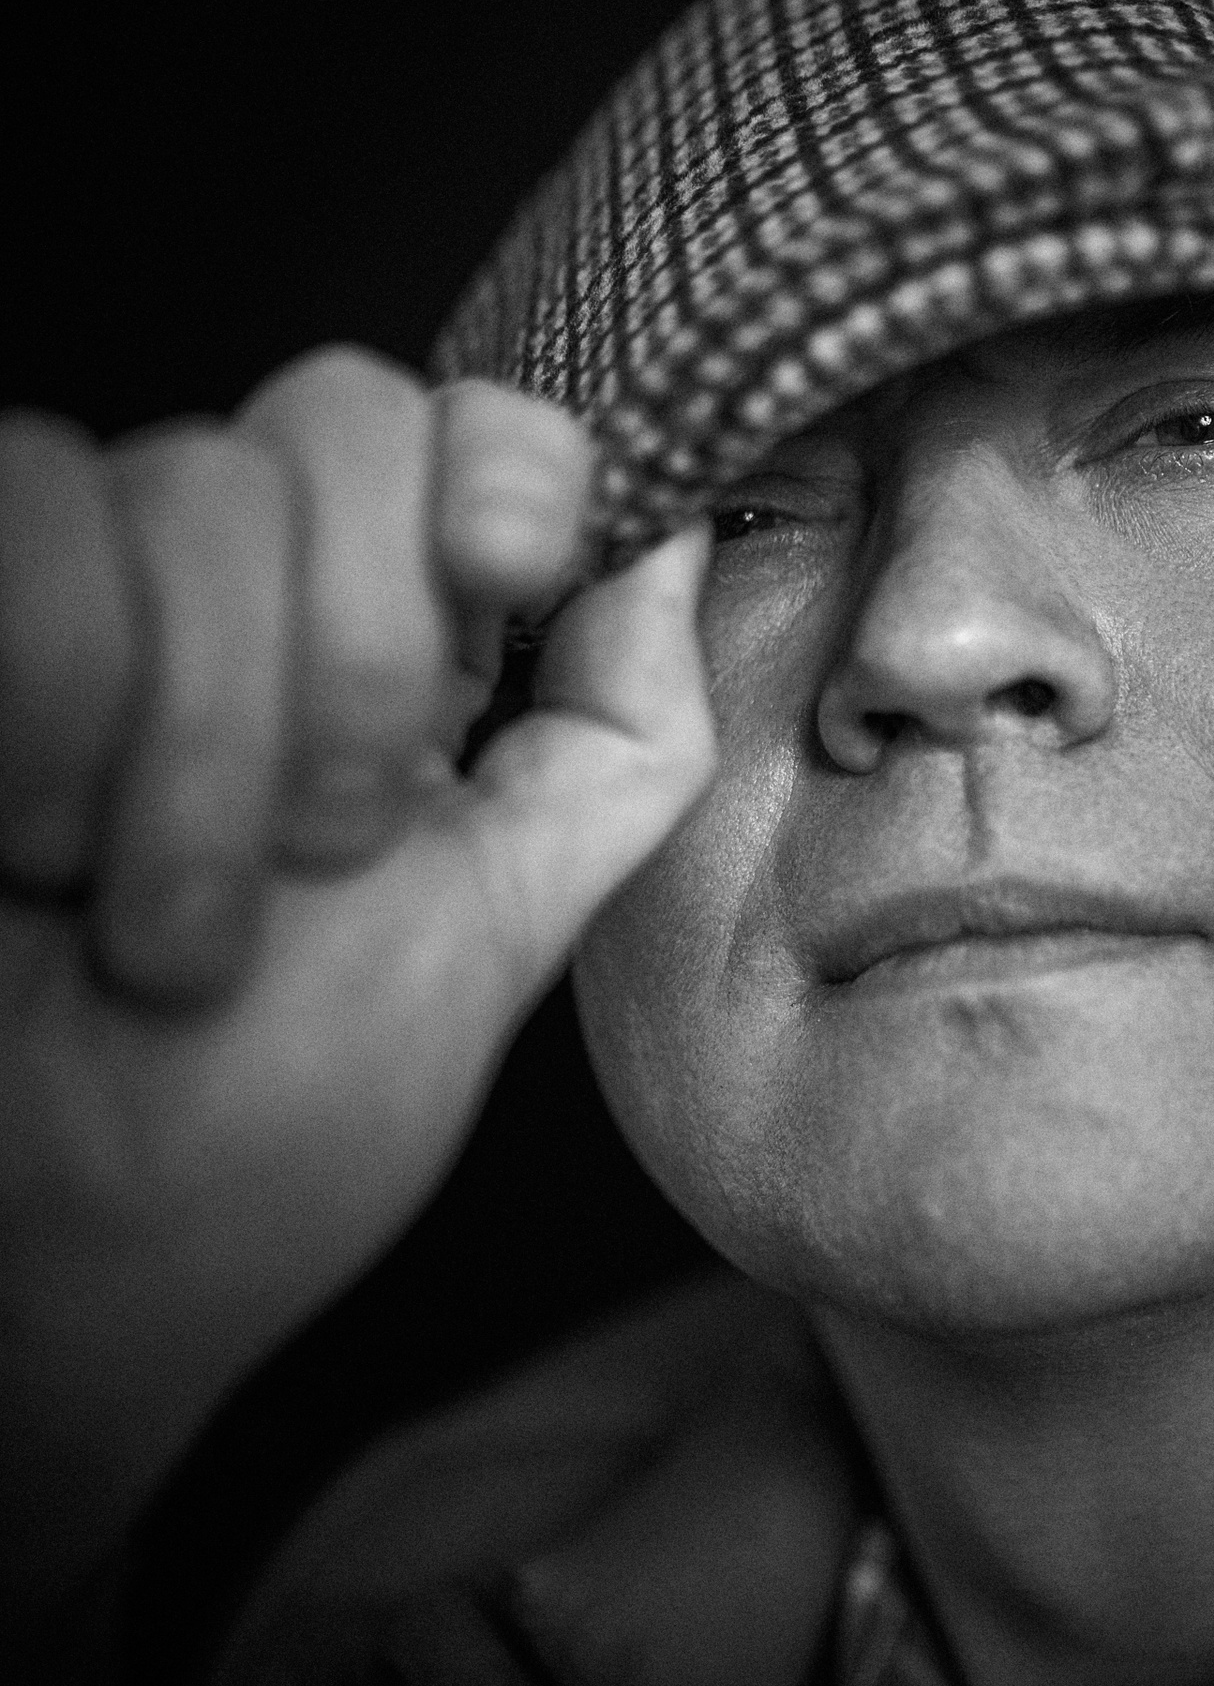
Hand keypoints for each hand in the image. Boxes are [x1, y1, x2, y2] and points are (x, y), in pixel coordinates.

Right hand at [0, 350, 713, 1636]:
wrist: (49, 1266)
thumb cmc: (267, 1123)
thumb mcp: (498, 926)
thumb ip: (613, 738)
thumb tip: (677, 548)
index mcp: (403, 651)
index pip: (476, 430)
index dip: (508, 463)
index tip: (511, 570)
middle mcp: (245, 588)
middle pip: (344, 419)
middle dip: (359, 661)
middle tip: (317, 854)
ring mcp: (85, 586)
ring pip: (185, 481)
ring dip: (202, 741)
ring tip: (157, 913)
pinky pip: (22, 507)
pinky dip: (54, 700)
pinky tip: (30, 842)